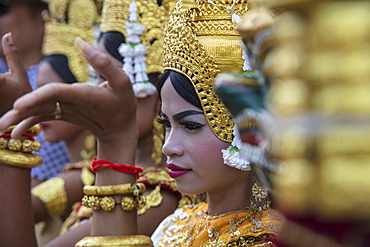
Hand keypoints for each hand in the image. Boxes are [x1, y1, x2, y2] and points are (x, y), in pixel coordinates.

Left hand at [0, 38, 136, 146]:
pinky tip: (13, 133)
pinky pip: (43, 117)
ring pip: (39, 113)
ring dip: (18, 120)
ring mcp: (66, 112)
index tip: (17, 104)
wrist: (119, 131)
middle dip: (19, 114)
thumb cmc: (123, 105)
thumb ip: (103, 62)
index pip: (57, 93)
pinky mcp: (63, 115)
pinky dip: (28, 123)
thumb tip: (80, 41)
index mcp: (83, 96)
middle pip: (41, 105)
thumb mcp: (123, 82)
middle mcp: (71, 105)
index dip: (37, 96)